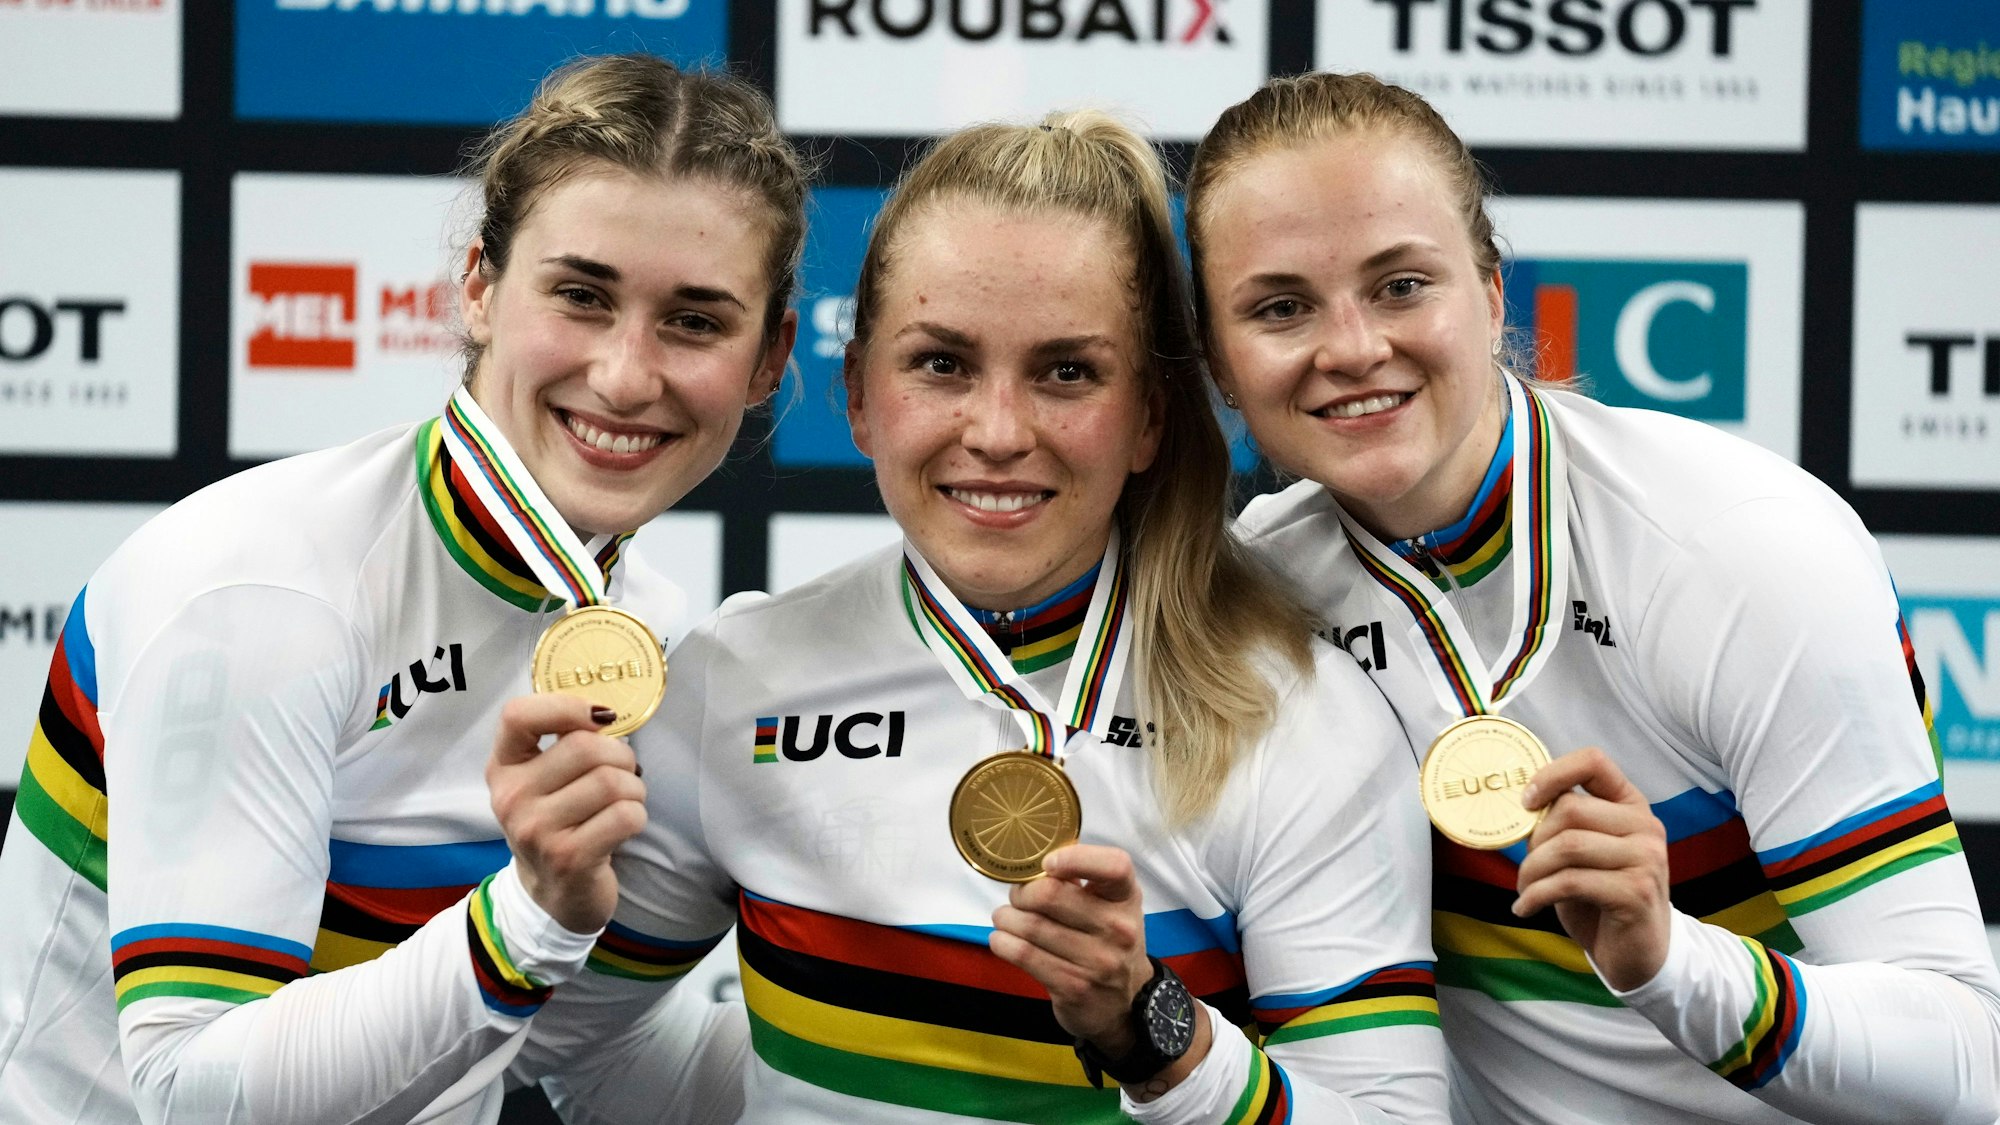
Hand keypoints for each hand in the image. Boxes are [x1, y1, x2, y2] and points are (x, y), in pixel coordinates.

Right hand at [486, 694, 646, 932]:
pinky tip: (624, 826)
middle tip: (622, 774)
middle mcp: (511, 798)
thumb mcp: (545, 780)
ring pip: (611, 781)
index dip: (565, 706)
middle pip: (584, 747)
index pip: (517, 715)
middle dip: (621, 756)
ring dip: (634, 789)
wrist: (553, 893)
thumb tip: (604, 714)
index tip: (599, 718)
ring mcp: (537, 831)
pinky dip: (638, 815)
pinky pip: (625, 815)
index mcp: (503, 768)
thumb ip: (564, 742)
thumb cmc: (559, 823)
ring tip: (624, 802)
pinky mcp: (569, 858)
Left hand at [988, 845, 1209, 1098]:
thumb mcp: (1110, 907)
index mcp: (1126, 897)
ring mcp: (1098, 961)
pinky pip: (1024, 955)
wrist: (1125, 1005)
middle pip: (1051, 895)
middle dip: (1022, 893)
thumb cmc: (1109, 942)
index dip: (1076, 858)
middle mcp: (1118, 928)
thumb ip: (1081, 883)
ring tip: (1004, 918)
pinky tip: (1002, 939)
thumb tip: (1034, 868)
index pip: (1114, 866)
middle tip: (1017, 898)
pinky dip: (1003, 943)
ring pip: (1031, 926)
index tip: (1047, 863)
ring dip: (1006, 918)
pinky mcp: (1074, 987)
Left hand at [1515, 746, 1670, 991]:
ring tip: (1525, 890)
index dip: (1552, 773)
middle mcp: (1645, 826)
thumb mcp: (1582, 855)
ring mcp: (1646, 858)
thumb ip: (1563, 827)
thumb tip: (1520, 805)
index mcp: (1631, 807)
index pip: (1593, 762)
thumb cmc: (1601, 900)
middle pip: (1570, 809)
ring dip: (1531, 871)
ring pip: (1566, 846)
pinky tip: (1526, 908)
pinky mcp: (1636, 892)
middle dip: (1534, 841)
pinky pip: (1569, 881)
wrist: (1641, 954)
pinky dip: (1536, 896)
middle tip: (1526, 869)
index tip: (1526, 801)